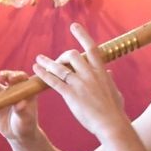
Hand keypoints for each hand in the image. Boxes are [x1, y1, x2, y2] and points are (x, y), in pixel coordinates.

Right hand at [0, 70, 40, 142]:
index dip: (17, 75)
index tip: (12, 78)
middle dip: (4, 75)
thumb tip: (20, 104)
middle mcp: (14, 90)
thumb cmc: (25, 125)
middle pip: (8, 77)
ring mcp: (3, 95)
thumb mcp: (25, 119)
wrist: (17, 135)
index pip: (22, 78)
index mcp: (26, 91)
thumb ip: (22, 111)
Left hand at [32, 23, 126, 138]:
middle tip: (56, 62)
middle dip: (61, 56)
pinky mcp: (71, 94)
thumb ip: (109, 80)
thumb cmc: (114, 111)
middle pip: (72, 55)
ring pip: (59, 67)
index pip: (91, 48)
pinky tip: (36, 70)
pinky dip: (43, 74)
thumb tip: (109, 72)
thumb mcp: (114, 91)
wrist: (111, 124)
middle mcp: (90, 74)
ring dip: (47, 63)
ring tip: (38, 60)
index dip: (82, 35)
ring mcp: (80, 84)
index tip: (74, 26)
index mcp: (101, 71)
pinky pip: (53, 81)